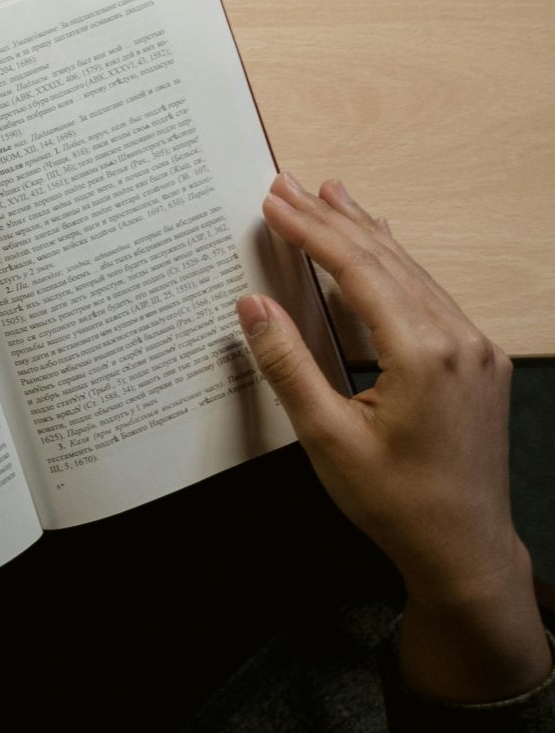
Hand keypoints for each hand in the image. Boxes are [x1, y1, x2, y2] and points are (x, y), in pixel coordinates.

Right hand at [240, 174, 546, 701]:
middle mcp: (459, 340)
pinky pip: (433, 296)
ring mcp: (476, 350)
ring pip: (413, 272)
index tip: (274, 201)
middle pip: (388, 260)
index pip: (359, 270)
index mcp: (422, 354)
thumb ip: (287, 363)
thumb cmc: (395, 501)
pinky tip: (382, 247)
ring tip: (330, 196)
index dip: (312, 231)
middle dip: (334, 219)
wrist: (463, 549)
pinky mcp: (480, 363)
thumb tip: (253, 305)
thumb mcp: (326, 437)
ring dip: (367, 234)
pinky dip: (397, 265)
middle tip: (288, 184)